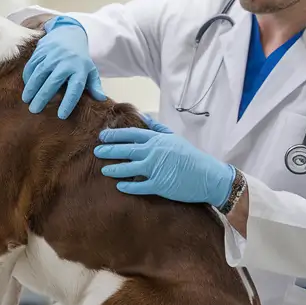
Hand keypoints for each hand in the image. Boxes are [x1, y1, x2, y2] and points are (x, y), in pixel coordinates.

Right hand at [21, 16, 106, 118]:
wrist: (68, 33)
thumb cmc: (80, 58)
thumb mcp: (90, 70)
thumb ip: (94, 85)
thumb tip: (101, 99)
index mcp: (80, 69)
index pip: (75, 88)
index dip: (68, 102)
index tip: (61, 115)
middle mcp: (66, 62)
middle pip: (53, 82)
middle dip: (43, 97)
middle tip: (34, 110)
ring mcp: (52, 55)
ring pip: (40, 73)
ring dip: (32, 88)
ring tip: (27, 100)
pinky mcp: (41, 50)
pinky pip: (32, 65)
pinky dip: (28, 77)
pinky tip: (26, 87)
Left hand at [94, 115, 235, 205]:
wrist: (208, 176)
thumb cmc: (191, 157)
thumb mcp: (174, 138)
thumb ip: (157, 129)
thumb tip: (144, 118)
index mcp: (158, 140)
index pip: (132, 134)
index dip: (115, 135)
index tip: (103, 136)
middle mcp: (154, 152)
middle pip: (126, 150)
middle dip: (109, 150)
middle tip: (97, 150)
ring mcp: (156, 169)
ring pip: (129, 168)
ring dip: (115, 169)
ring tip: (104, 170)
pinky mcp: (159, 185)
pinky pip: (138, 186)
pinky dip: (128, 186)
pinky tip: (119, 186)